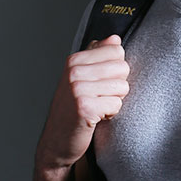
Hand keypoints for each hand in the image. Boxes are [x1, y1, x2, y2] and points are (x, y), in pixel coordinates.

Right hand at [35, 35, 129, 169]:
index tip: (101, 83)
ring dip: (114, 101)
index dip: (116, 70)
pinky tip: (95, 118)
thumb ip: (98, 57)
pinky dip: (110, 114)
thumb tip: (114, 38)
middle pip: (123, 67)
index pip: (117, 50)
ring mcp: (77, 89)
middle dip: (118, 86)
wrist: (57, 142)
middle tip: (100, 98)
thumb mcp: (82, 79)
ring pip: (122, 87)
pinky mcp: (84, 107)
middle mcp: (74, 71)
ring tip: (97, 108)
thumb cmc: (73, 110)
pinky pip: (117, 104)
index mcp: (74, 60)